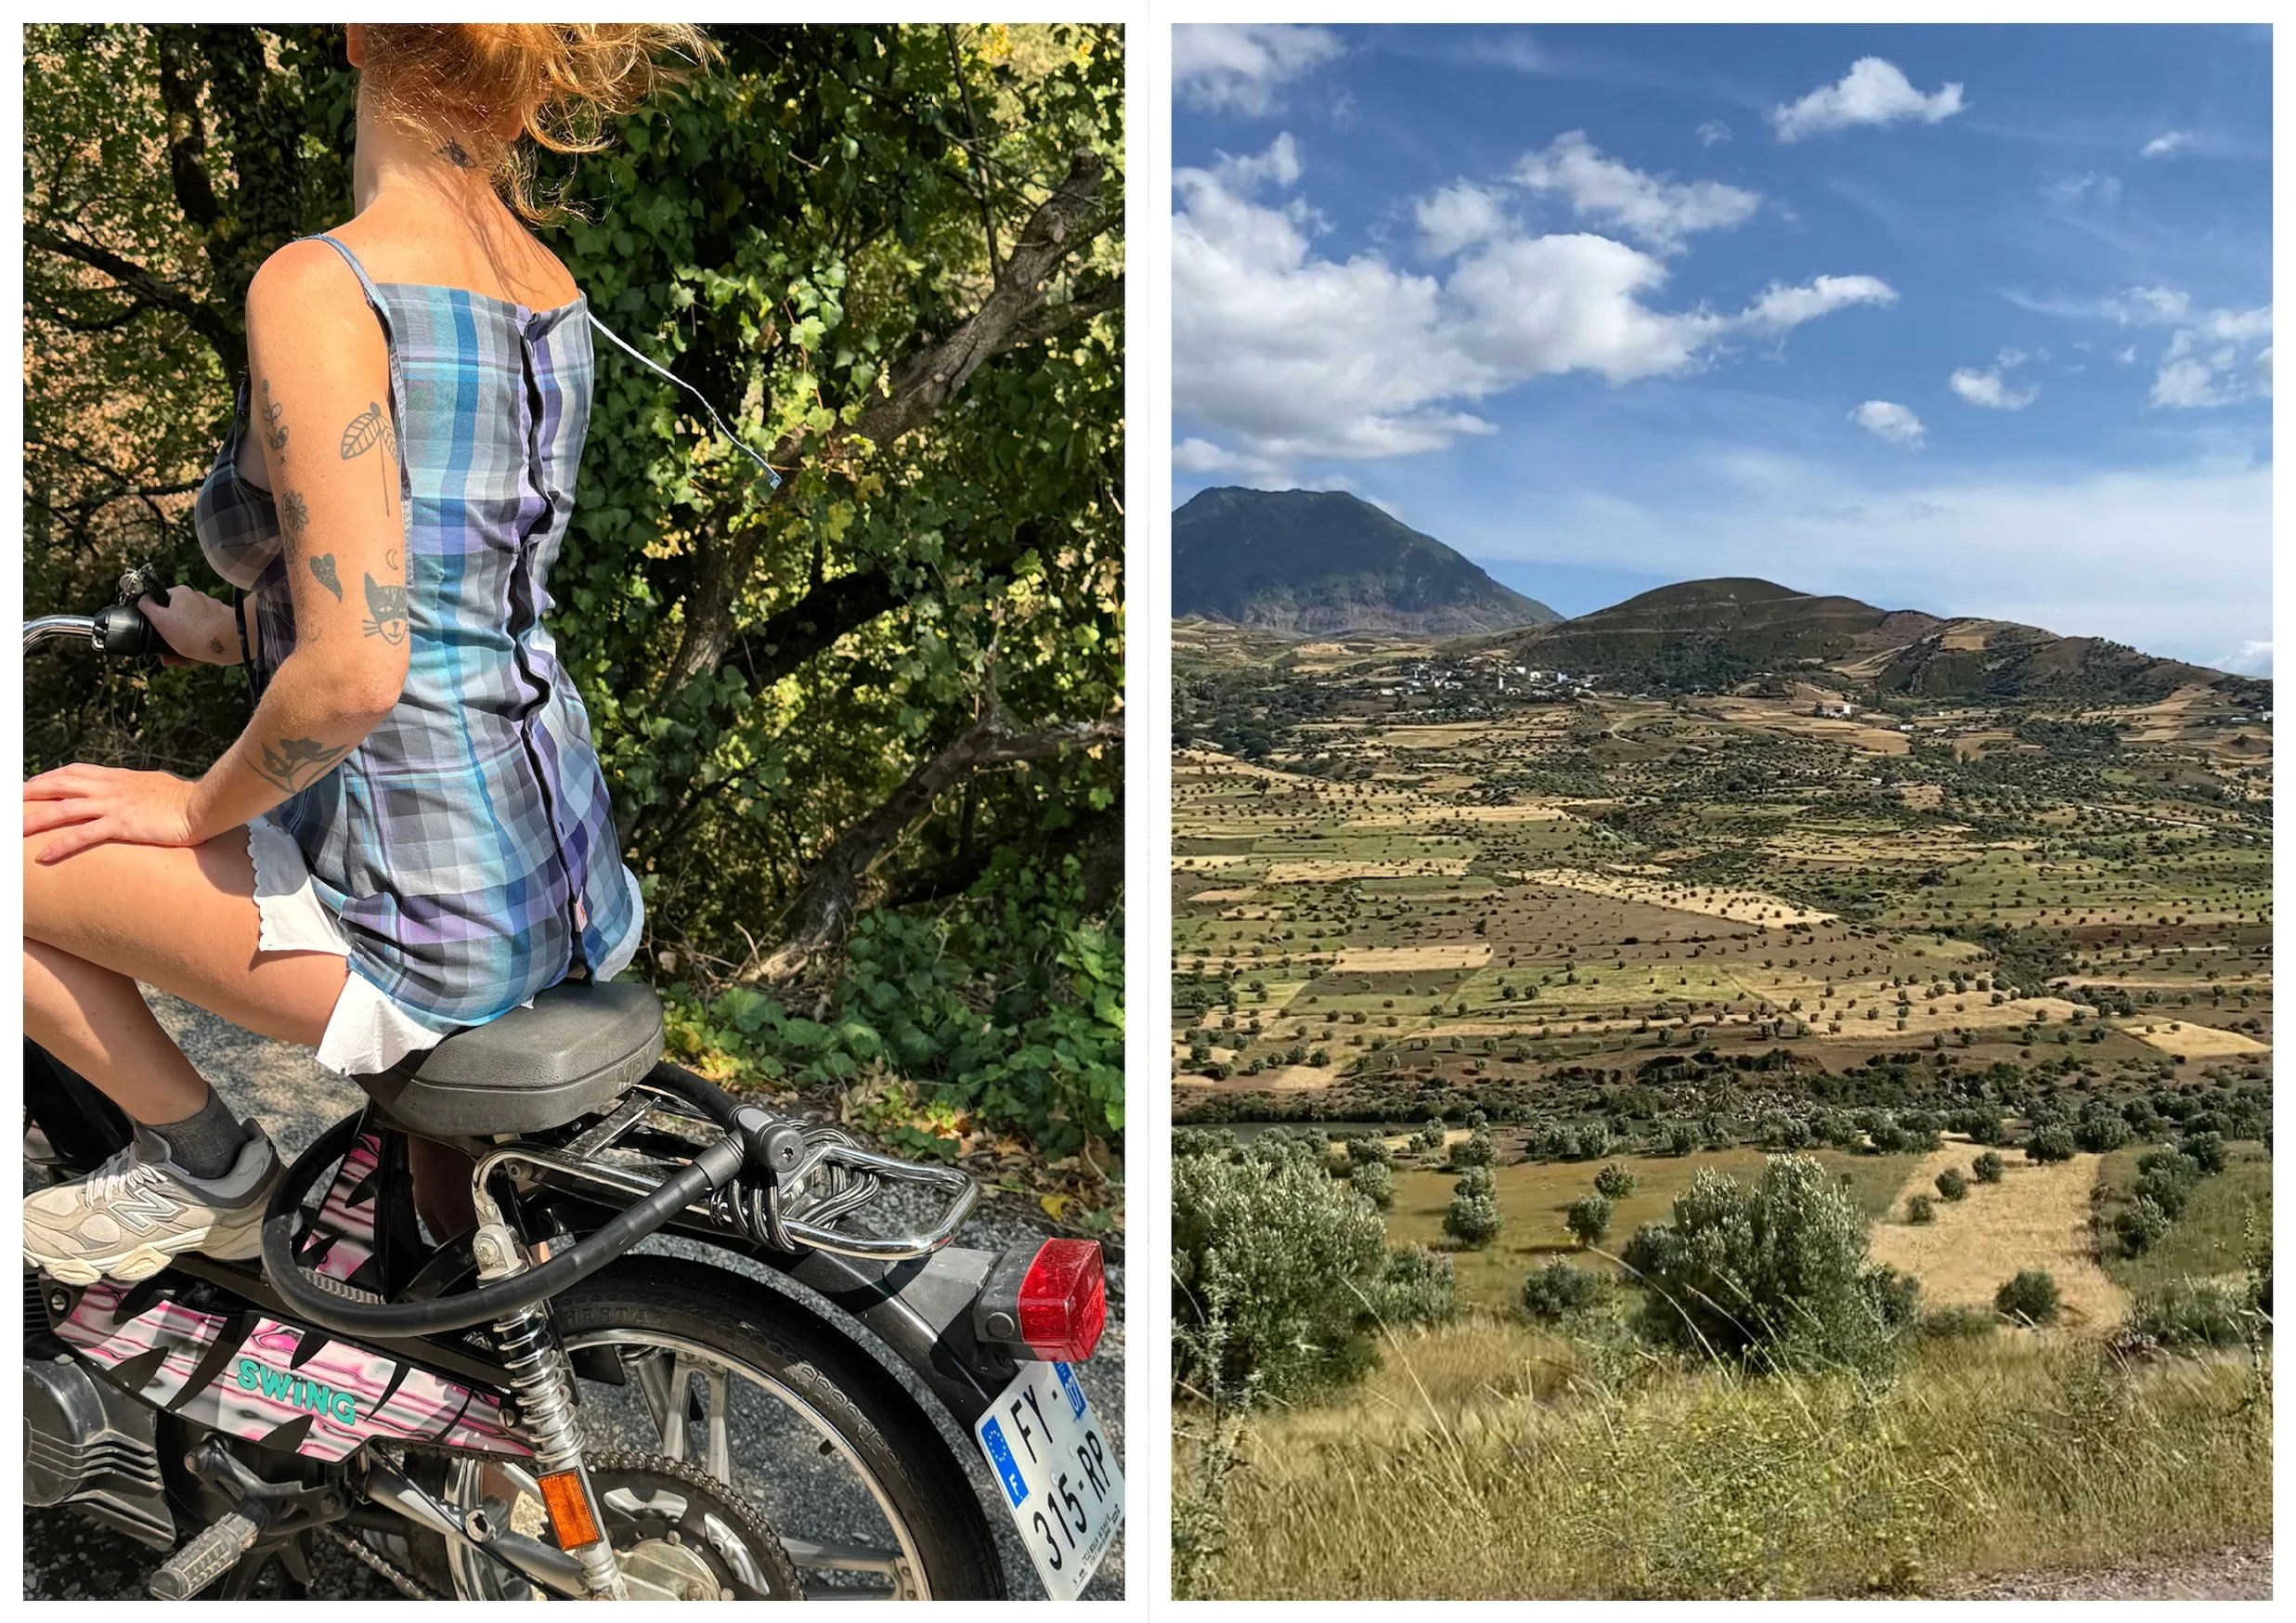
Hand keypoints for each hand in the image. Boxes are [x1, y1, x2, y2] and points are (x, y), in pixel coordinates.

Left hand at [23, 764, 204, 862]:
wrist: (204, 805)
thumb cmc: (187, 799)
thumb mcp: (156, 786)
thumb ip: (139, 787)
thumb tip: (136, 792)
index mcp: (118, 777)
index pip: (75, 771)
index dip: (49, 777)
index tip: (32, 784)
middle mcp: (111, 788)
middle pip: (60, 785)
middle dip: (31, 792)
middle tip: (12, 801)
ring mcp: (114, 805)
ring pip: (63, 809)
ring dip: (35, 820)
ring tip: (15, 830)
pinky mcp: (122, 824)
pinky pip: (83, 835)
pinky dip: (60, 845)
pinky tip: (44, 855)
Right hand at [140, 588, 241, 666]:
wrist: (227, 642)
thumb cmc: (191, 631)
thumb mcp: (160, 618)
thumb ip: (148, 607)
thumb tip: (143, 599)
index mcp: (181, 594)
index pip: (162, 604)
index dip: (156, 620)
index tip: (154, 635)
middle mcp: (197, 600)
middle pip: (177, 620)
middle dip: (170, 640)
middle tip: (167, 656)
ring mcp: (210, 613)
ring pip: (191, 631)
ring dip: (183, 647)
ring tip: (180, 661)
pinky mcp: (220, 626)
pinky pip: (204, 637)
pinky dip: (198, 648)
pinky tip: (194, 660)